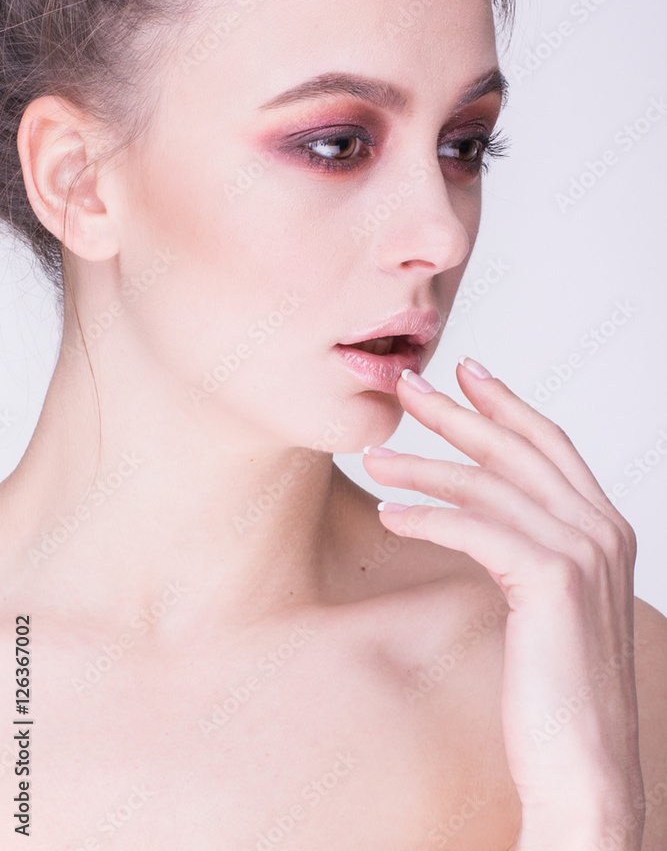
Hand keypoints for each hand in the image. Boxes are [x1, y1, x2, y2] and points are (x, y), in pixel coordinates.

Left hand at [362, 358, 644, 850]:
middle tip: (408, 385)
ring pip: (488, 486)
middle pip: (516, 449)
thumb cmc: (558, 693)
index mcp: (605, 527)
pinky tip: (389, 512)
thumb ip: (532, 549)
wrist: (585, 768)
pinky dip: (427, 516)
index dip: (506, 403)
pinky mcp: (553, 580)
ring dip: (422, 465)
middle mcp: (601, 529)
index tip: (466, 372)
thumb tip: (485, 512)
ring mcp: (583, 551)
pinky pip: (475, 529)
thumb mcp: (550, 604)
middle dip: (458, 412)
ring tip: (372, 455)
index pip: (549, 445)